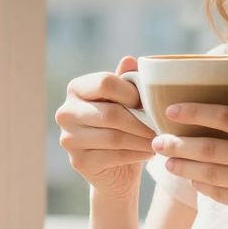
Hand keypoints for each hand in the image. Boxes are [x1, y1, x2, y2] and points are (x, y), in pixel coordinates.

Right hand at [55, 56, 156, 199]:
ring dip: (142, 139)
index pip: (104, 82)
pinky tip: (150, 152)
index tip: (147, 103)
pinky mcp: (78, 162)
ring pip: (114, 137)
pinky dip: (137, 154)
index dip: (131, 93)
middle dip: (141, 121)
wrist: (116, 168)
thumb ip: (127, 82)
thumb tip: (129, 60)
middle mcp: (66, 112)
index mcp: (76, 89)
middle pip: (110, 113)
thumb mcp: (126, 102)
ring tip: (160, 139)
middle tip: (162, 126)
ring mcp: (68, 139)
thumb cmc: (124, 126)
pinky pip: (114, 156)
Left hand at [152, 103, 227, 228]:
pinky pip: (220, 194)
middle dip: (178, 143)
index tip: (172, 110)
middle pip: (210, 146)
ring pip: (210, 172)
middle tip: (158, 140)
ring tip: (167, 161)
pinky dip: (202, 186)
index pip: (226, 116)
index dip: (194, 112)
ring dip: (183, 166)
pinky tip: (192, 179)